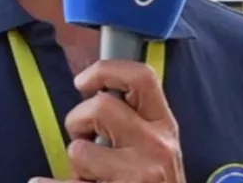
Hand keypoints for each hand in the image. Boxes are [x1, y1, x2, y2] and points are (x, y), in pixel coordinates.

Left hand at [31, 59, 184, 182]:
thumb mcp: (158, 148)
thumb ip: (135, 120)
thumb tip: (92, 88)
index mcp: (166, 127)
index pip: (142, 77)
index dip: (106, 70)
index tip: (83, 82)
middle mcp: (158, 148)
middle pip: (101, 106)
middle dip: (78, 120)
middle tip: (83, 137)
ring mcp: (140, 176)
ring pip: (80, 150)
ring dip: (76, 164)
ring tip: (91, 176)